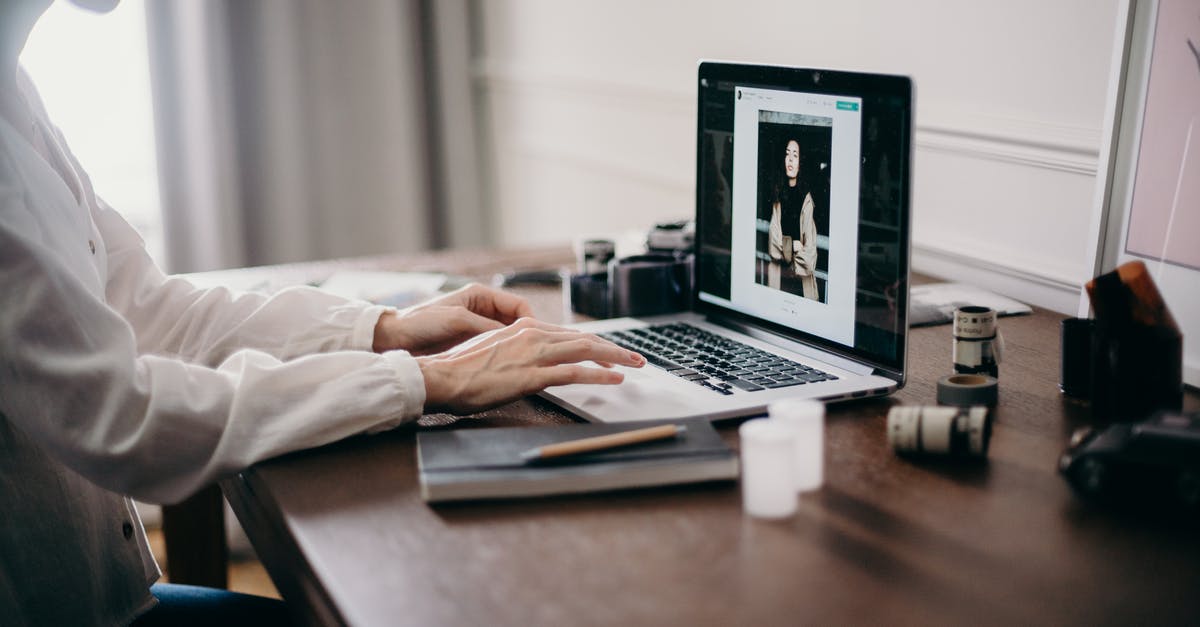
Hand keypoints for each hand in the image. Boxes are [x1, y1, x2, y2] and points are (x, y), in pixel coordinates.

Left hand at [373, 283, 534, 354]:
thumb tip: (512, 335)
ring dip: (515, 347)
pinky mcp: (471, 343)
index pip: (518, 305)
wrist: (396, 338)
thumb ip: (486, 326)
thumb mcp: (457, 320)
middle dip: (526, 335)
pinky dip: (502, 355)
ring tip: (523, 360)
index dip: (530, 320)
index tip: (535, 337)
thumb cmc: (421, 322)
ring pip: (507, 336)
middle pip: (516, 321)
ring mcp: (477, 327)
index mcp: (480, 295)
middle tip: (534, 351)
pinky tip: (506, 365)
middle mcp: (482, 309)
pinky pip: (494, 347)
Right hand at [416, 317, 645, 413]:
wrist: (442, 376)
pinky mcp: (533, 375)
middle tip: (635, 356)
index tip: (610, 351)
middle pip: (584, 338)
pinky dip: (599, 375)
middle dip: (613, 348)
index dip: (593, 343)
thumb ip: (515, 351)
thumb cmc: (461, 370)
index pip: (568, 334)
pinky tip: (615, 379)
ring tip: (635, 364)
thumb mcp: (492, 351)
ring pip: (586, 350)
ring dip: (615, 357)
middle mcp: (532, 335)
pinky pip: (575, 373)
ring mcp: (534, 354)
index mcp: (523, 329)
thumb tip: (528, 360)